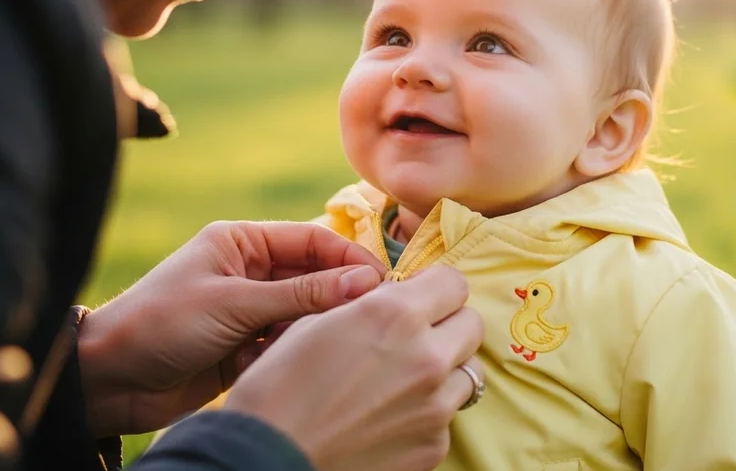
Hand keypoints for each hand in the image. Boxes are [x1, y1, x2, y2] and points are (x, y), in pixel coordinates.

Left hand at [77, 220, 385, 436]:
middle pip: (315, 277)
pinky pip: (288, 346)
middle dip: (343, 295)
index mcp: (242, 243)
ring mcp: (248, 312)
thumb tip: (365, 283)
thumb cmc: (159, 324)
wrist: (107, 381)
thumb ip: (300, 294)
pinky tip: (313, 365)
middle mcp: (249, 272)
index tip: (383, 282)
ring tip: (349, 343)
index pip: (312, 241)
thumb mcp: (233, 303)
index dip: (350, 259)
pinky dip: (301, 353)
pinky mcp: (245, 350)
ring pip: (306, 315)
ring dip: (323, 327)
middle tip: (379, 316)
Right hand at [225, 265, 484, 470]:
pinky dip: (426, 412)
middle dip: (446, 325)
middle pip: (471, 325)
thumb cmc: (277, 388)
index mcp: (395, 315)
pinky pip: (446, 417)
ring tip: (400, 381)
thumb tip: (391, 296)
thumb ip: (366, 304)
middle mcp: (426, 357)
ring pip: (465, 373)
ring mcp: (435, 407)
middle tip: (414, 336)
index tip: (419, 297)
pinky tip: (387, 418)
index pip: (454, 282)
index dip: (434, 287)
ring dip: (442, 370)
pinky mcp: (433, 446)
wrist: (265, 459)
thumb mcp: (314, 323)